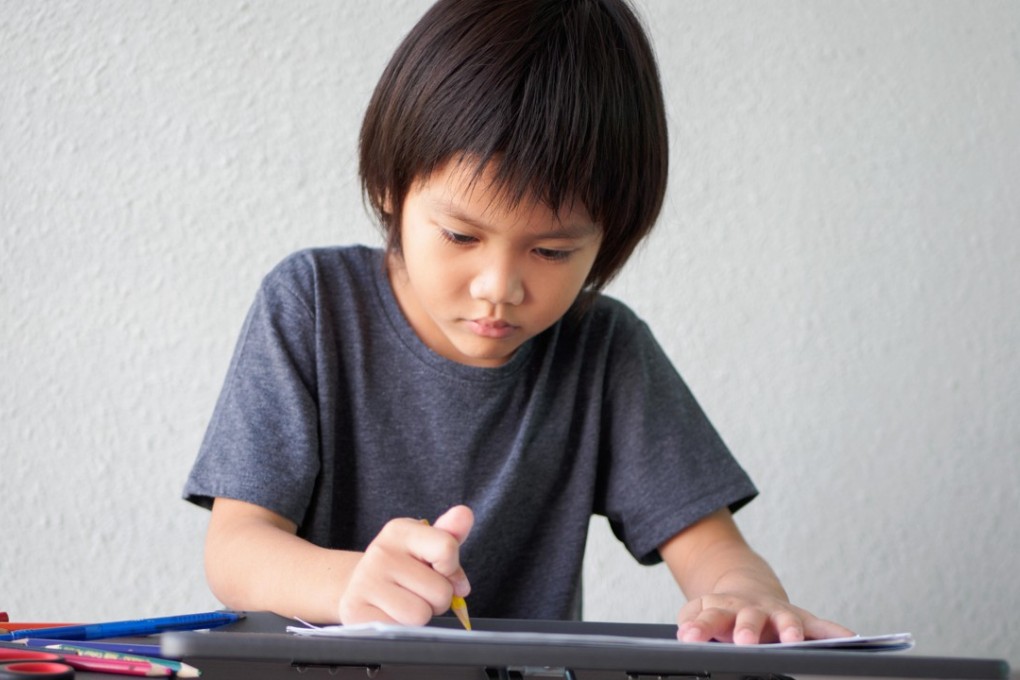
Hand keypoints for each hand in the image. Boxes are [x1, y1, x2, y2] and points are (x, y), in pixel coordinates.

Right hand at [338, 505, 473, 624]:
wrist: (358, 585)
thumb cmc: (402, 566)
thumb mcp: (425, 544)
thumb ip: (450, 533)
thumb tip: (465, 514)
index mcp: (399, 531)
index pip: (446, 548)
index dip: (452, 568)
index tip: (443, 570)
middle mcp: (380, 553)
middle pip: (441, 591)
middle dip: (439, 598)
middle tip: (420, 590)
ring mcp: (366, 582)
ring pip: (421, 615)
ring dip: (422, 614)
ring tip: (407, 601)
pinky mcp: (356, 611)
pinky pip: (401, 630)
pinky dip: (403, 628)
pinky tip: (391, 613)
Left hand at [677, 592, 853, 644]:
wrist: (746, 589)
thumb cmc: (724, 611)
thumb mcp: (699, 612)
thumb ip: (691, 621)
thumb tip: (685, 630)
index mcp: (722, 608)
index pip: (708, 618)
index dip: (699, 628)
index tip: (690, 638)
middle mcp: (750, 609)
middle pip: (748, 617)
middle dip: (747, 629)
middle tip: (744, 642)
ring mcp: (776, 613)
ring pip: (786, 619)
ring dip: (790, 629)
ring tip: (793, 641)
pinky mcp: (800, 618)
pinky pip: (820, 624)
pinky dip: (833, 631)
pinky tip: (848, 639)